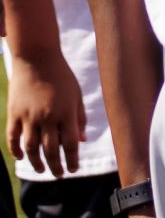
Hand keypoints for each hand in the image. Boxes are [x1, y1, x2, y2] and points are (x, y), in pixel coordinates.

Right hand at [6, 49, 85, 175]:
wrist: (37, 59)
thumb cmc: (61, 76)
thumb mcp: (76, 94)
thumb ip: (80, 118)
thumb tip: (82, 141)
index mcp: (66, 113)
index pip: (70, 144)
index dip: (72, 160)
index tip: (74, 169)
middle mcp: (48, 117)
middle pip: (51, 150)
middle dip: (56, 166)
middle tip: (59, 175)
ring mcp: (29, 117)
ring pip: (31, 148)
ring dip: (36, 162)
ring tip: (42, 170)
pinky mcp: (14, 114)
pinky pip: (13, 137)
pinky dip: (15, 150)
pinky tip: (21, 157)